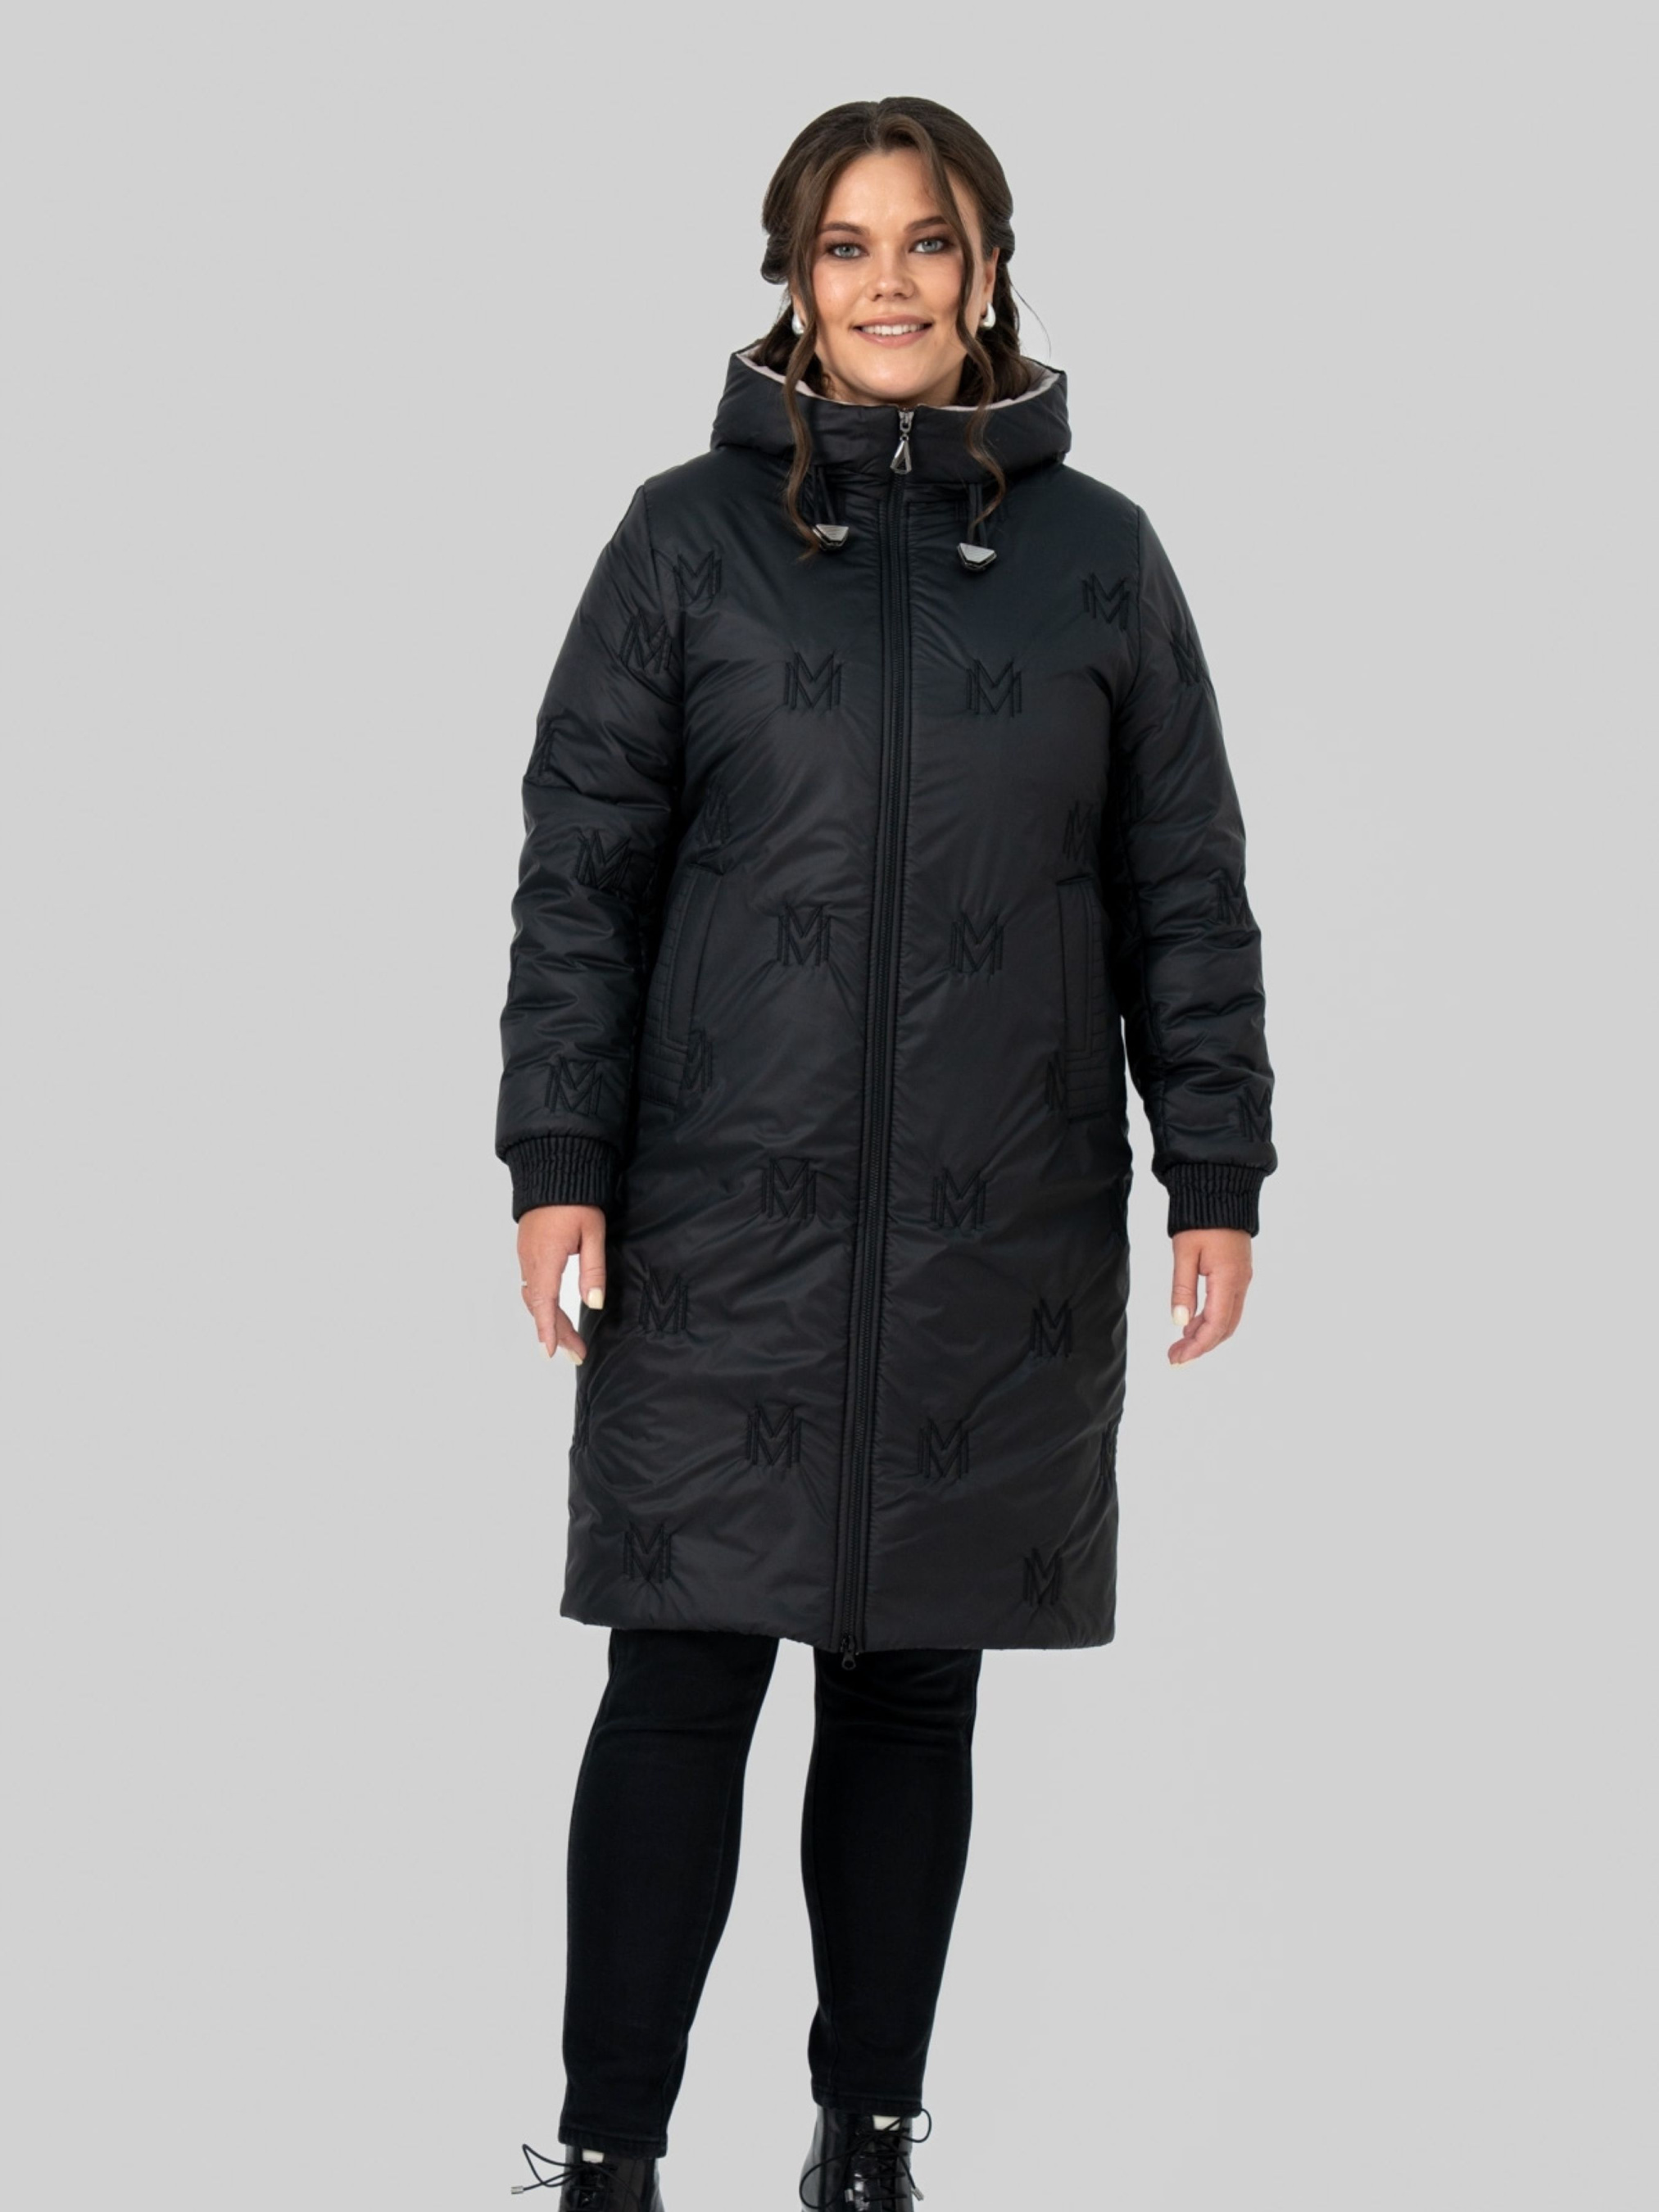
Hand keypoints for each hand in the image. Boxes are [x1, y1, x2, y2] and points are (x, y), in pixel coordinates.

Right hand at [517, 1204, 606, 1362]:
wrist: (554, 1170)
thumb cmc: (576, 1200)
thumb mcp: (593, 1233)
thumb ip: (593, 1270)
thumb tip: (594, 1302)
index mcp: (546, 1257)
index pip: (544, 1302)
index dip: (547, 1330)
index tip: (551, 1352)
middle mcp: (530, 1259)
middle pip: (538, 1305)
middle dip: (556, 1332)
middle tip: (575, 1353)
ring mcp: (525, 1255)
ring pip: (533, 1297)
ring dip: (548, 1320)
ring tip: (568, 1341)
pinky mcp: (526, 1251)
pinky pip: (531, 1285)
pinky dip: (541, 1304)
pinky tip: (552, 1313)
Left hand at [1168, 1227, 1252, 1366]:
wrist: (1220, 1191)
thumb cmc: (1200, 1219)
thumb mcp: (1185, 1253)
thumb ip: (1182, 1289)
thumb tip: (1179, 1321)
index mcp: (1228, 1279)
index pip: (1216, 1325)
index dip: (1197, 1346)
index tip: (1178, 1358)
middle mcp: (1241, 1283)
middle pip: (1224, 1328)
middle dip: (1200, 1345)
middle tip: (1175, 1356)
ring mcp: (1242, 1278)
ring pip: (1227, 1319)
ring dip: (1205, 1334)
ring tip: (1179, 1343)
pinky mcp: (1238, 1273)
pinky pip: (1228, 1306)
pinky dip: (1211, 1320)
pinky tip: (1192, 1322)